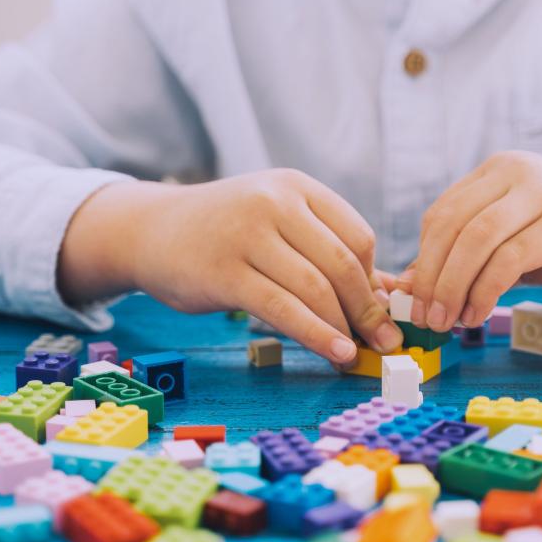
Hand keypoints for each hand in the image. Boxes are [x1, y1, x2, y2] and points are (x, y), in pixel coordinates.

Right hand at [59, 170, 402, 363]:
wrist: (150, 231)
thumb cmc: (225, 232)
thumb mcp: (277, 224)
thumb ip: (327, 251)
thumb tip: (390, 296)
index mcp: (296, 186)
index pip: (358, 236)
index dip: (373, 281)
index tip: (379, 313)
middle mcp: (274, 202)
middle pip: (342, 264)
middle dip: (367, 311)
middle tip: (382, 343)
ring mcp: (247, 234)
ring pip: (315, 289)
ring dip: (344, 329)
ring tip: (355, 354)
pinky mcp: (224, 271)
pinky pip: (282, 309)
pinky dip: (315, 335)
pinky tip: (333, 352)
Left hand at [402, 151, 541, 331]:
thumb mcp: (519, 242)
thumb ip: (473, 257)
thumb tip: (412, 286)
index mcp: (499, 171)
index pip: (442, 215)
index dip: (422, 260)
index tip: (415, 302)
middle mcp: (517, 172)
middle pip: (452, 226)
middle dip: (431, 278)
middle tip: (426, 318)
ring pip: (476, 240)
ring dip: (453, 287)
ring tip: (448, 322)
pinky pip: (510, 258)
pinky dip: (485, 290)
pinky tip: (479, 313)